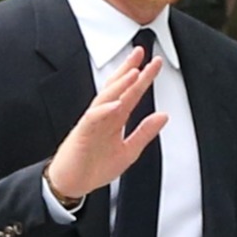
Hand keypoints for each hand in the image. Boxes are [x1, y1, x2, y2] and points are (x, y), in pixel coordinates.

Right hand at [46, 46, 167, 199]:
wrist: (73, 183)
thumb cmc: (96, 166)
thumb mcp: (129, 150)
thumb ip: (145, 132)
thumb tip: (163, 115)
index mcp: (115, 118)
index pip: (130, 93)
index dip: (142, 77)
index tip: (154, 63)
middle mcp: (104, 116)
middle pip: (117, 88)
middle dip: (130, 69)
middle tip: (143, 52)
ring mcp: (92, 123)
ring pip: (106, 98)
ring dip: (119, 85)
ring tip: (134, 72)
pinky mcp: (82, 133)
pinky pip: (93, 118)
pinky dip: (104, 110)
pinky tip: (117, 103)